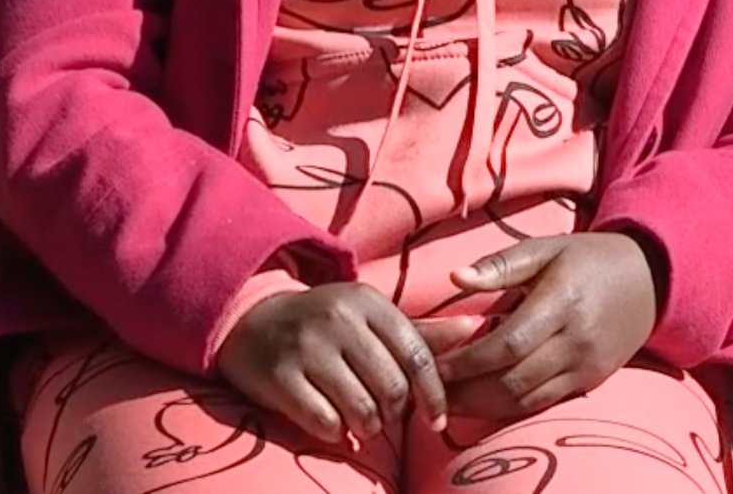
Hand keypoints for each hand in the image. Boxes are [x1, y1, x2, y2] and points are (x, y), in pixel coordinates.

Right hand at [216, 282, 448, 443]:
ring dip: (366, 425)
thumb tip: (478, 326)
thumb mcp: (371, 317)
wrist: (254, 319)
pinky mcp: (280, 377)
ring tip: (356, 415)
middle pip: (392, 388)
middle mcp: (338, 318)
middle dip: (393, 411)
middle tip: (381, 410)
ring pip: (362, 410)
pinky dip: (334, 430)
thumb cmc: (326, 322)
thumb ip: (422, 330)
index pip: (417, 355)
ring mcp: (307, 347)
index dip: (433, 394)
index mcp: (367, 301)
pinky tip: (328, 416)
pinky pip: (326, 424)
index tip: (436, 420)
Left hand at [434, 232, 660, 418]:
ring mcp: (586, 366)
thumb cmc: (586, 258)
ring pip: (527, 399)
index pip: (508, 343)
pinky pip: (544, 403)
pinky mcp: (591, 382)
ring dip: (483, 406)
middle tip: (430, 389)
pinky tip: (482, 403)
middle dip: (468, 390)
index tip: (433, 361)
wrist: (649, 280)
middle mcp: (576, 341)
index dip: (468, 359)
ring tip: (447, 401)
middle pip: (514, 379)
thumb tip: (456, 278)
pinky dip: (509, 407)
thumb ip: (501, 264)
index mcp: (561, 301)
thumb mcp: (545, 248)